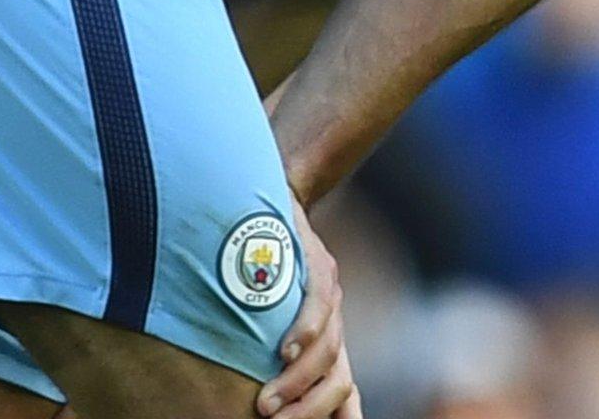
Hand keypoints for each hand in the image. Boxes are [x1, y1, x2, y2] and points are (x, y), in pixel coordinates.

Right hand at [257, 200, 360, 417]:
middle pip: (339, 381)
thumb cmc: (260, 270)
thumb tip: (255, 400)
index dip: (338, 416)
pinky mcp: (319, 265)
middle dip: (308, 411)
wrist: (270, 201)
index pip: (344, 392)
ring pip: (328, 351)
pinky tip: (286, 350)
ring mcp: (330, 296)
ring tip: (266, 404)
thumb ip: (274, 354)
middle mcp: (334, 325)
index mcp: (326, 343)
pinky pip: (321, 304)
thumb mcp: (267, 319)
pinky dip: (306, 330)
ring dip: (297, 382)